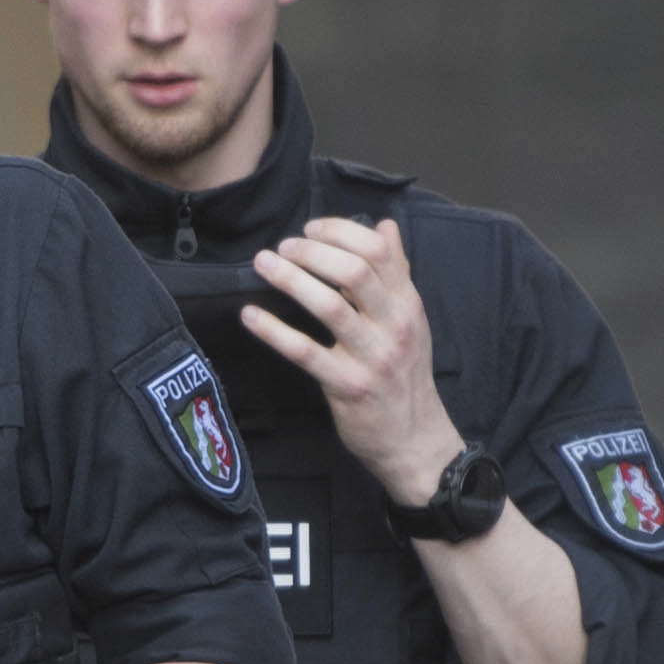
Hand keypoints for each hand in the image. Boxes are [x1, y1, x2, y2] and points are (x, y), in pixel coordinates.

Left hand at [242, 216, 466, 507]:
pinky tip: (250, 315)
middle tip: (282, 247)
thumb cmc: (405, 374)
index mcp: (408, 304)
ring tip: (263, 264)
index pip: (378, 251)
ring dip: (290, 279)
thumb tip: (385, 225)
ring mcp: (371, 357)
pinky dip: (273, 330)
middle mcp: (394, 326)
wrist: (413, 438)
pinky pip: (305, 352)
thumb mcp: (411, 319)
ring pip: (329, 306)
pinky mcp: (348, 386)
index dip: (339, 232)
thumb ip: (397, 271)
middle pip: (354, 271)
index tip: (311, 229)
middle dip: (312, 252)